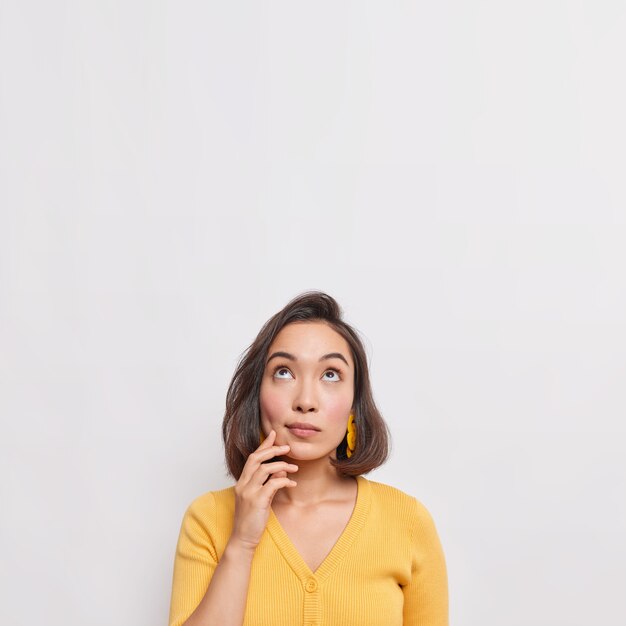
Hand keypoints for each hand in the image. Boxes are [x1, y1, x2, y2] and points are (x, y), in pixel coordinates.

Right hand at [228, 429, 297, 551]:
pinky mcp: (256, 501)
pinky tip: (292, 483)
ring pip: (264, 469)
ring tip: (293, 468)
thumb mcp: (260, 497)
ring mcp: (248, 492)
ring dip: (281, 465)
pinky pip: (272, 484)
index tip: (274, 435)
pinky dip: (284, 480)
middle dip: (272, 450)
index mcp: (242, 481)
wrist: (243, 539)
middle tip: (287, 448)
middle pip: (256, 458)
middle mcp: (243, 484)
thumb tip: (281, 470)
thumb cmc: (251, 519)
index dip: (264, 445)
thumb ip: (268, 483)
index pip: (252, 457)